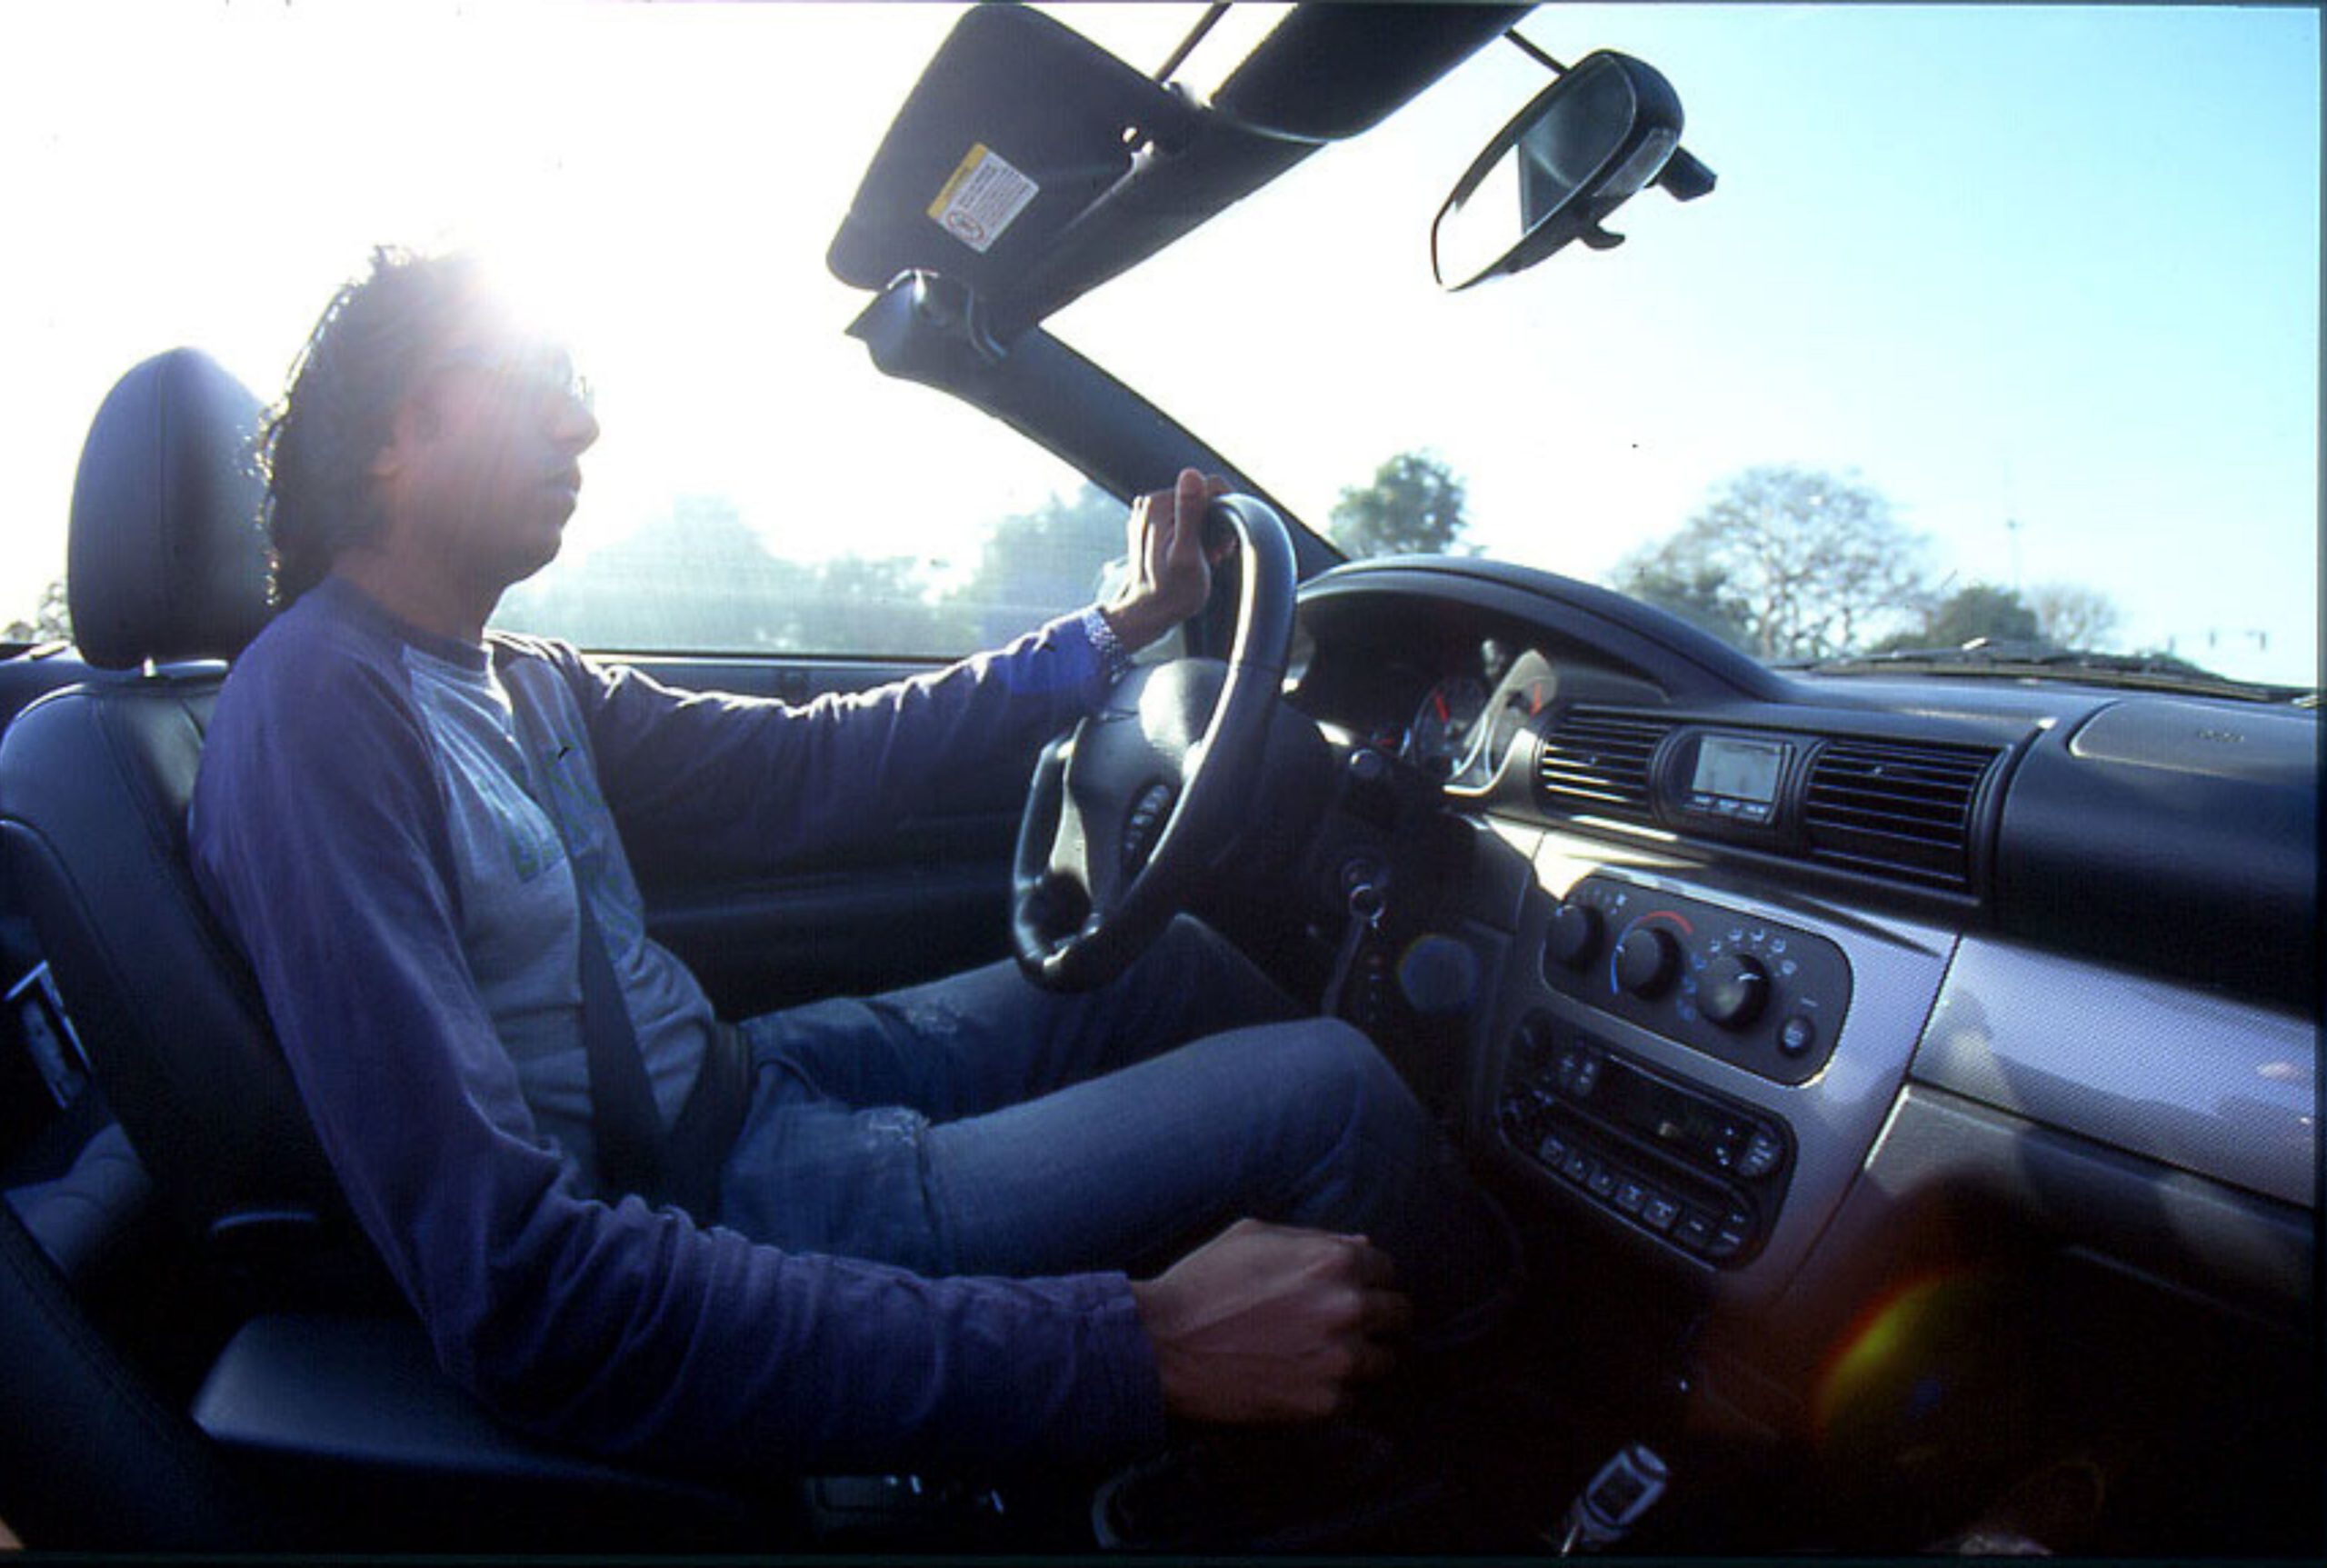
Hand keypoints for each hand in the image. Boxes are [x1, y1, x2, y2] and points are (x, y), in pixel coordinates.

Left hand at [1100, 468, 1233, 654]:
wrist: (1147, 614)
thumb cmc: (1172, 592)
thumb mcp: (1187, 555)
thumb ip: (1189, 513)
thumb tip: (1192, 474)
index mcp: (1158, 504)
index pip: (1211, 486)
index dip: (1226, 514)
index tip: (1222, 544)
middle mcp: (1150, 502)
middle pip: (1203, 497)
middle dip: (1217, 524)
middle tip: (1216, 554)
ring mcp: (1149, 514)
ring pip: (1196, 509)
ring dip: (1209, 531)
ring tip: (1208, 557)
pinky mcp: (1152, 525)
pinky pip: (1184, 519)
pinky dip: (1196, 535)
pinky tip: (1197, 555)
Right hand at [1129, 1218, 1411, 1424]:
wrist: (1162, 1346)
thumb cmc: (1203, 1283)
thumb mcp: (1254, 1236)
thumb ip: (1316, 1239)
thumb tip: (1364, 1247)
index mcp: (1335, 1261)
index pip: (1387, 1269)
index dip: (1367, 1278)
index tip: (1350, 1290)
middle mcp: (1349, 1308)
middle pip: (1398, 1315)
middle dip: (1377, 1317)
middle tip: (1345, 1326)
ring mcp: (1340, 1360)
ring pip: (1384, 1360)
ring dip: (1363, 1356)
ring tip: (1324, 1356)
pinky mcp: (1325, 1404)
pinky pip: (1353, 1398)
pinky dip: (1335, 1391)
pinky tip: (1301, 1380)